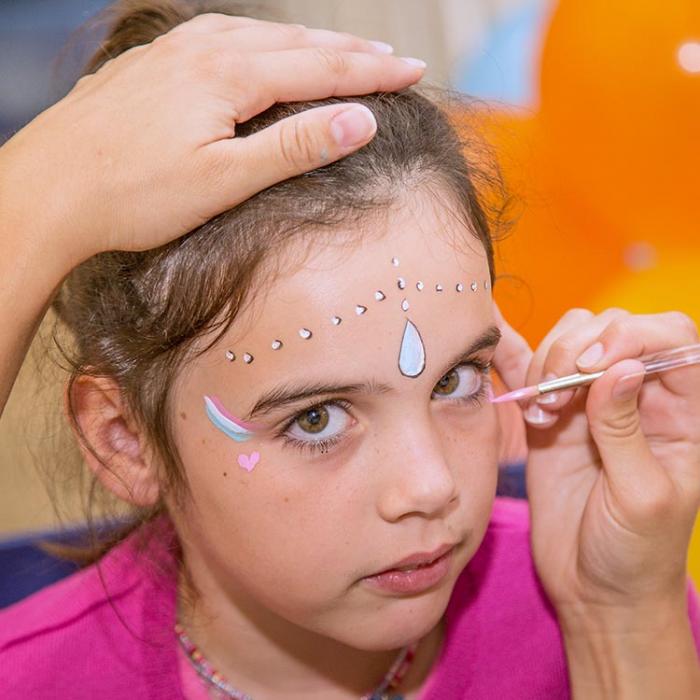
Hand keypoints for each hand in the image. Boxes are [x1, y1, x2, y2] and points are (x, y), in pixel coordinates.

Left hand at [0, 14, 423, 267]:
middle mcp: (205, 49)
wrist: (50, 188)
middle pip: (297, 43)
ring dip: (309, 44)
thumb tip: (361, 121)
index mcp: (228, 73)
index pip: (322, 67)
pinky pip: (225, 39)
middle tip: (393, 58)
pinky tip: (263, 49)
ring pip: (261, 36)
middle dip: (350, 52)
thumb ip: (294, 147)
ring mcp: (176, 51)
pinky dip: (263, 44)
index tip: (412, 73)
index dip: (372, 73)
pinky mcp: (156, 64)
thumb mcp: (224, 179)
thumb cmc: (133, 194)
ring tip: (343, 51)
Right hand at [493, 306, 699, 621]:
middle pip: (615, 327)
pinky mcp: (555, 417)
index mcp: (684, 414)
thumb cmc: (636, 553)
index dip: (635, 335)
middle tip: (560, 391)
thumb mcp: (642, 496)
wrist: (594, 590)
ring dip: (550, 361)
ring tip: (543, 411)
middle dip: (581, 347)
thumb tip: (618, 368)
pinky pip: (539, 371)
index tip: (597, 364)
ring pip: (574, 339)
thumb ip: (626, 431)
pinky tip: (531, 414)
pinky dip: (527, 378)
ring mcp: (593, 404)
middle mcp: (639, 399)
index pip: (671, 340)